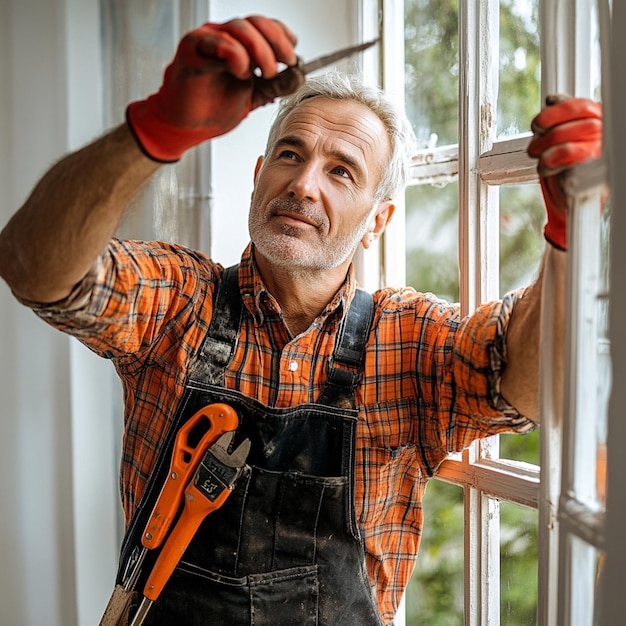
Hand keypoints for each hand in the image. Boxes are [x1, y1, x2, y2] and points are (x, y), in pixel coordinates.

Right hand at [126, 16, 304, 161]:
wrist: (188, 127)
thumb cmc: (213, 108)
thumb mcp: (255, 97)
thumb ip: (276, 85)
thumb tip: (299, 75)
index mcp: (239, 44)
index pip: (266, 26)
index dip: (283, 36)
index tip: (293, 57)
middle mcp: (224, 36)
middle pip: (256, 23)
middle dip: (277, 43)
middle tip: (286, 64)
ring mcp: (207, 40)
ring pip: (240, 29)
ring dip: (260, 51)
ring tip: (264, 74)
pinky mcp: (192, 49)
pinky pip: (219, 42)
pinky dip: (236, 56)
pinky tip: (241, 73)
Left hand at [527, 95, 601, 249]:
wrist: (567, 208)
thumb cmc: (564, 174)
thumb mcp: (559, 143)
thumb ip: (559, 123)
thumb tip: (552, 101)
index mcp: (598, 126)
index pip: (582, 106)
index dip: (560, 107)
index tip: (542, 113)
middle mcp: (604, 137)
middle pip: (576, 118)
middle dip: (547, 127)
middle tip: (533, 142)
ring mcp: (602, 154)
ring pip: (571, 136)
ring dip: (545, 146)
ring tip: (537, 156)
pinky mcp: (594, 173)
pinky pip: (570, 155)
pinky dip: (551, 161)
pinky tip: (546, 168)